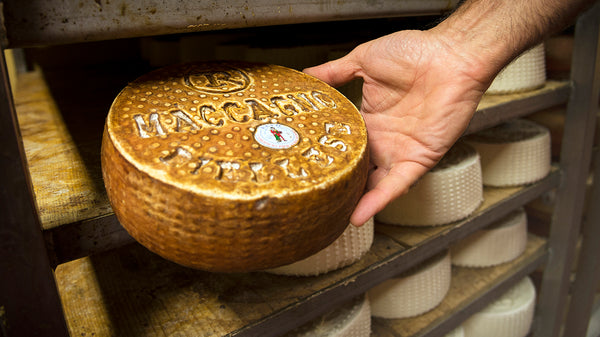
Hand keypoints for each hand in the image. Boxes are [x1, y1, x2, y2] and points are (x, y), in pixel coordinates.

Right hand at [304, 30, 493, 225]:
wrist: (450, 56)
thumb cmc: (415, 52)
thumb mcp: (364, 60)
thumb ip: (334, 71)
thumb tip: (306, 74)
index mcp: (369, 119)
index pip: (344, 143)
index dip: (326, 153)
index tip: (303, 163)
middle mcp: (383, 139)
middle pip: (356, 168)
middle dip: (338, 183)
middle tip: (312, 195)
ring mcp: (399, 151)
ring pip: (372, 183)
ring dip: (354, 199)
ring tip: (329, 214)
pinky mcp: (417, 159)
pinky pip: (396, 185)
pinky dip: (378, 201)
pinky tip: (358, 215)